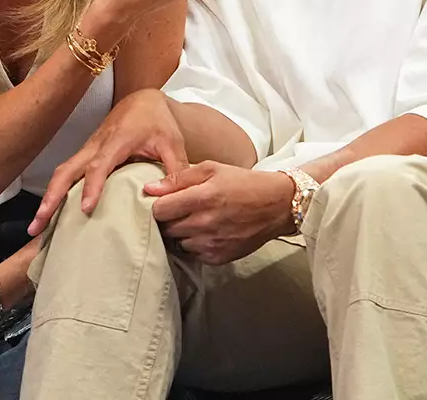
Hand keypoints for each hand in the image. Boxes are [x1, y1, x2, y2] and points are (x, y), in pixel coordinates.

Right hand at [29, 89, 186, 235]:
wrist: (143, 100)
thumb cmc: (158, 122)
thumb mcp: (173, 142)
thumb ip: (175, 168)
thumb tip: (164, 195)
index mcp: (117, 140)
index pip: (99, 165)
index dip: (91, 186)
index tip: (85, 209)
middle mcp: (96, 145)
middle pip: (67, 170)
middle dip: (51, 197)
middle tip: (38, 225)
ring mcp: (87, 150)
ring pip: (61, 173)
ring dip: (47, 198)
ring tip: (36, 227)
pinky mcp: (85, 155)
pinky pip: (66, 174)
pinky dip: (55, 193)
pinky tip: (50, 214)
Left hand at [145, 161, 295, 264]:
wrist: (277, 205)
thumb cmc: (244, 183)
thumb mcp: (213, 169)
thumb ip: (179, 178)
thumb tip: (148, 188)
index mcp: (203, 197)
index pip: (159, 210)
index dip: (159, 205)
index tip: (166, 202)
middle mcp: (205, 223)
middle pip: (166, 228)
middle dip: (170, 219)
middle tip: (182, 210)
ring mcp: (212, 243)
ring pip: (177, 242)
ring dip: (182, 233)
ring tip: (198, 220)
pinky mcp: (218, 257)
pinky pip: (193, 253)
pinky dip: (196, 244)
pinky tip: (209, 232)